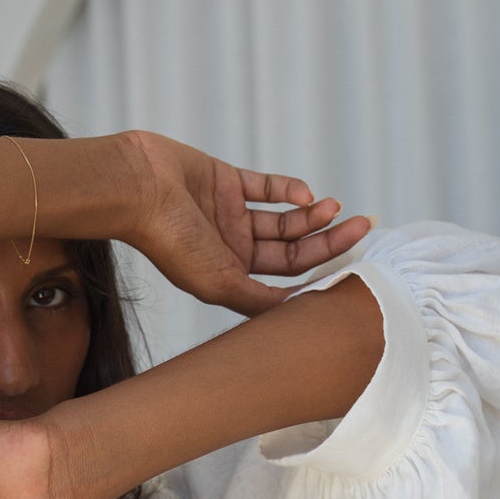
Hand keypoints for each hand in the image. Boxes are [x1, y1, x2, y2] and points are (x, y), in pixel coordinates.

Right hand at [120, 130, 372, 313]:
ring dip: (312, 214)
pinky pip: (267, 187)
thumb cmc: (169, 240)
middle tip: (362, 227)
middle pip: (292, 250)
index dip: (318, 275)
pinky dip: (289, 189)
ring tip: (334, 207)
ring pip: (284, 218)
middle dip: (328, 240)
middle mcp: (232, 249)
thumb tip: (298, 317)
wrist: (138, 187)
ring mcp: (231, 214)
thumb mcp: (217, 282)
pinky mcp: (227, 181)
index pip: (285, 282)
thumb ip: (257, 300)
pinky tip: (304, 193)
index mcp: (230, 277)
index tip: (351, 267)